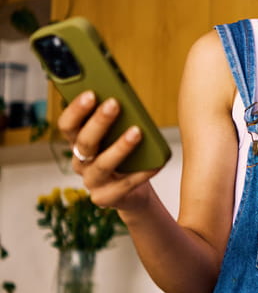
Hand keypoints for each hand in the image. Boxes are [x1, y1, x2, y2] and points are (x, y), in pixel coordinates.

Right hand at [57, 91, 156, 210]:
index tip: (91, 93)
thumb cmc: (126, 156)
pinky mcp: (106, 199)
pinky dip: (142, 173)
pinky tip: (155, 163)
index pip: (67, 125)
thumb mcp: (118, 136)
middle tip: (114, 104)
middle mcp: (80, 163)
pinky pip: (125, 185)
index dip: (76, 110)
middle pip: (84, 142)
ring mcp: (91, 183)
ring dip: (120, 147)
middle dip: (99, 122)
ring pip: (102, 164)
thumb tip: (125, 99)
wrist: (133, 192)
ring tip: (137, 132)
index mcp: (78, 143)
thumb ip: (117, 120)